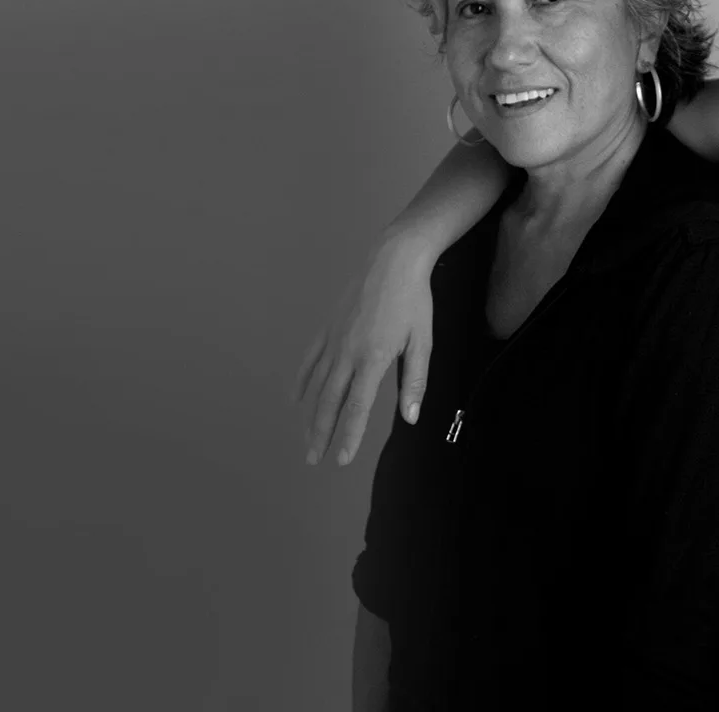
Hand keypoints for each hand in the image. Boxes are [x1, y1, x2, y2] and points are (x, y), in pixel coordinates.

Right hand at [294, 237, 435, 464]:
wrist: (394, 259)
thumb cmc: (413, 300)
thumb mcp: (422, 342)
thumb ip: (415, 382)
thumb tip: (411, 417)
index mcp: (374, 358)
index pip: (357, 407)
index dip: (349, 436)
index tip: (342, 459)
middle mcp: (348, 351)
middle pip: (330, 401)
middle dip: (321, 433)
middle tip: (314, 459)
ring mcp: (334, 338)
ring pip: (316, 385)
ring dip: (311, 414)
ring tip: (307, 438)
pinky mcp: (328, 327)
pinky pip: (310, 359)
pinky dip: (301, 380)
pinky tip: (296, 398)